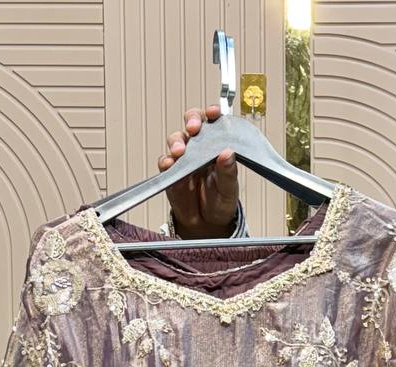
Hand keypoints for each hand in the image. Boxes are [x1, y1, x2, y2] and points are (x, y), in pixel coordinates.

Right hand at [158, 106, 239, 237]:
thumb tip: (228, 153)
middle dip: (192, 120)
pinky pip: (166, 162)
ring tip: (180, 151)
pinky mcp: (172, 172)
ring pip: (177, 140)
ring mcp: (185, 159)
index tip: (213, 112)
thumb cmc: (220, 202)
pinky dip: (166, 161)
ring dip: (177, 142)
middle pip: (192, 123)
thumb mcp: (229, 189)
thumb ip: (228, 172)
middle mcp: (200, 148)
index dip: (212, 114)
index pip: (214, 123)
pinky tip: (170, 164)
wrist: (207, 225)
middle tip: (194, 128)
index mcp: (217, 147)